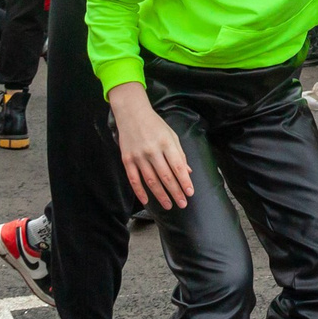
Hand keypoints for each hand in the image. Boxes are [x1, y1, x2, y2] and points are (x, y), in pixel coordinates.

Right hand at [109, 82, 193, 211]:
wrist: (131, 113)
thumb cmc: (155, 124)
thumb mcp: (171, 135)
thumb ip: (179, 153)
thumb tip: (187, 172)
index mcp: (166, 143)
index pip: (178, 166)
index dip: (184, 181)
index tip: (190, 193)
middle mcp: (153, 150)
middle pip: (166, 176)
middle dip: (176, 192)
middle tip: (183, 203)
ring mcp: (138, 156)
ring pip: (151, 180)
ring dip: (161, 195)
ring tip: (169, 205)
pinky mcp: (127, 159)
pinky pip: (133, 179)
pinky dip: (140, 192)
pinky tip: (147, 201)